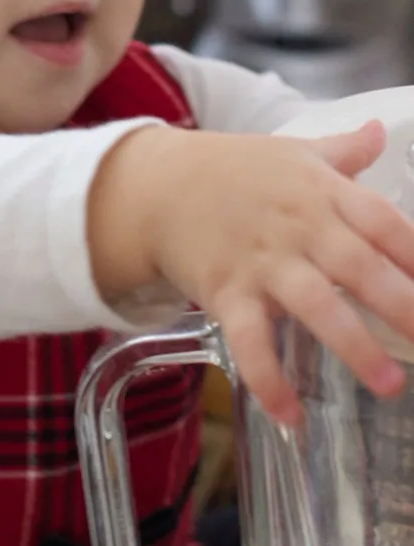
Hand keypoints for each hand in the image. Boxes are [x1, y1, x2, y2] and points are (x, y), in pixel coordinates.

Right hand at [89, 120, 413, 423]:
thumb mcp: (292, 152)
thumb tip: (381, 130)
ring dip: (353, 344)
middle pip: (358, 264)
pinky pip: (250, 339)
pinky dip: (267, 378)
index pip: (382, 220)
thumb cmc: (234, 170)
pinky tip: (290, 415)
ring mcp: (262, 261)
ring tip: (389, 384)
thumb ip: (343, 152)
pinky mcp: (226, 292)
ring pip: (314, 304)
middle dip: (402, 304)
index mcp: (321, 192)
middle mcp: (298, 226)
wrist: (157, 184)